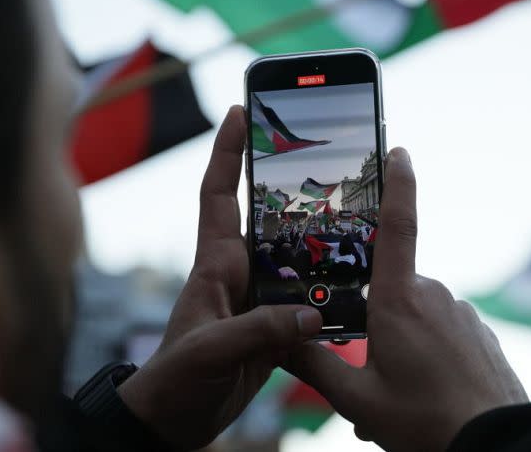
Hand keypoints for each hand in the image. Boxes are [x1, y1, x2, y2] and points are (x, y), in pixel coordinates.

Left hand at [117, 106, 322, 449]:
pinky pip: (306, 300)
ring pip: (295, 258)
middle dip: (292, 186)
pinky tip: (355, 287)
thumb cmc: (173, 381)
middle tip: (326, 157)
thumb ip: (258, 332)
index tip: (239, 110)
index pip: (218, 194)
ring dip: (321, 241)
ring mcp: (258, 300)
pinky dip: (329, 293)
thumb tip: (311, 317)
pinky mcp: (273, 329)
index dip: (226, 151)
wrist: (172, 423)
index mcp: (215, 264)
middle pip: (269, 218)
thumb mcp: (210, 351)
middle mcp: (239, 273)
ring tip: (357, 217)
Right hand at [285, 148, 527, 450]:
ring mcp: (460, 313)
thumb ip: (313, 364)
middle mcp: (433, 295)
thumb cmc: (425, 422)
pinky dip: (425, 355)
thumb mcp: (358, 399)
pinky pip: (440, 333)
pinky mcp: (478, 333)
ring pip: (415, 318)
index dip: (397, 184)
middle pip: (390, 289)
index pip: (398, 226)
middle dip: (373, 322)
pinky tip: (422, 394)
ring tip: (395, 395)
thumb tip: (279, 339)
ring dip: (399, 346)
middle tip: (368, 371)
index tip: (399, 151)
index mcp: (400, 300)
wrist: (496, 445)